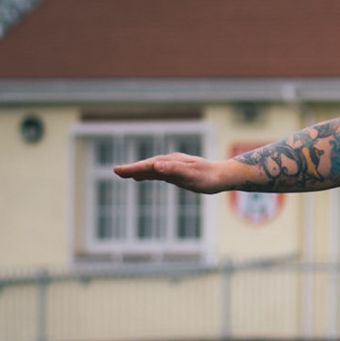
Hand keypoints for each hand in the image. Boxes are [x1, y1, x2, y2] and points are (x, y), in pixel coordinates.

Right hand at [112, 152, 243, 194]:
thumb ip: (173, 170)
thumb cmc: (208, 178)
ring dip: (138, 171)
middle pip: (147, 165)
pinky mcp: (177, 173)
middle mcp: (170, 162)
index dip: (132, 168)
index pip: (148, 165)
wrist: (223, 176)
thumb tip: (156, 166)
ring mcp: (173, 167)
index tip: (117, 171)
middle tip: (116, 172)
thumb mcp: (191, 175)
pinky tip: (142, 178)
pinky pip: (158, 173)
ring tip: (124, 175)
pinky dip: (148, 174)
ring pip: (151, 169)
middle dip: (132, 168)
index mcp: (171, 162)